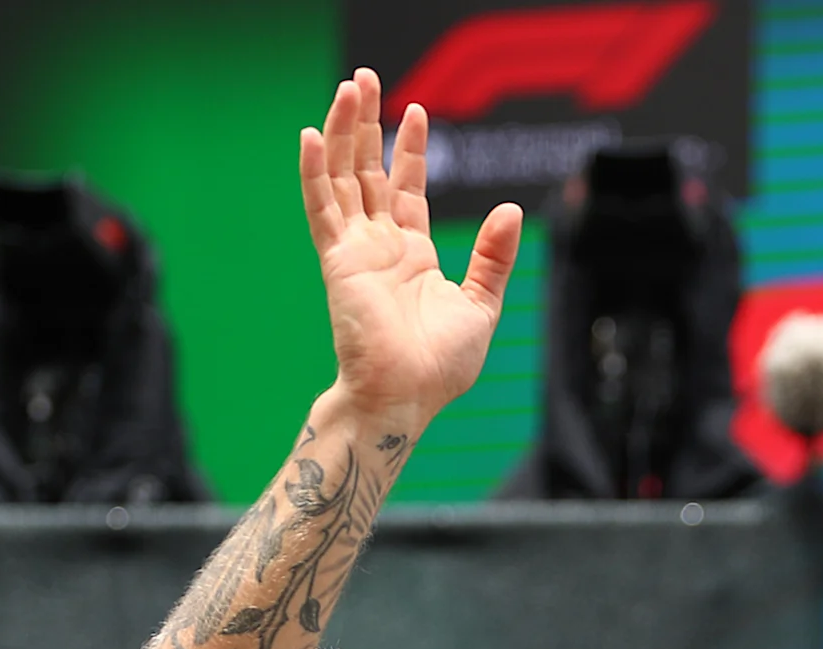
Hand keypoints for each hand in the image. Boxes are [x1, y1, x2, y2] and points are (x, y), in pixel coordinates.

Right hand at [298, 69, 523, 429]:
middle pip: (368, 170)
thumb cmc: (441, 365)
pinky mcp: (338, 260)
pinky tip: (310, 136)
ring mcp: (356, 249)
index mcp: (413, 253)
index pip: (407, 187)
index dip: (410, 149)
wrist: (406, 397)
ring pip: (344, 177)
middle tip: (366, 78)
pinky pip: (321, 208)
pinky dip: (314, 172)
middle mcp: (380, 244)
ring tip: (347, 87)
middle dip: (367, 124)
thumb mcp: (482, 303)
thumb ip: (493, 255)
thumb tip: (512, 209)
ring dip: (341, 132)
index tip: (415, 110)